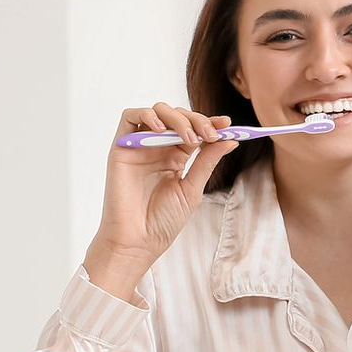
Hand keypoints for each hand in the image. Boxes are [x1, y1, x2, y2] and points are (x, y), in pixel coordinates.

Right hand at [83, 104, 237, 299]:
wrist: (138, 239)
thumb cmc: (164, 219)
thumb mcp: (192, 188)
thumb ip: (207, 161)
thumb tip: (230, 140)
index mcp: (177, 156)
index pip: (195, 130)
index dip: (210, 123)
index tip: (227, 124)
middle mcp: (158, 147)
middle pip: (178, 117)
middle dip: (197, 120)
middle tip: (211, 134)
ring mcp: (140, 145)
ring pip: (157, 111)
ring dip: (177, 118)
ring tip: (190, 139)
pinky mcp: (121, 146)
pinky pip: (130, 117)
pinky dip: (147, 116)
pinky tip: (162, 130)